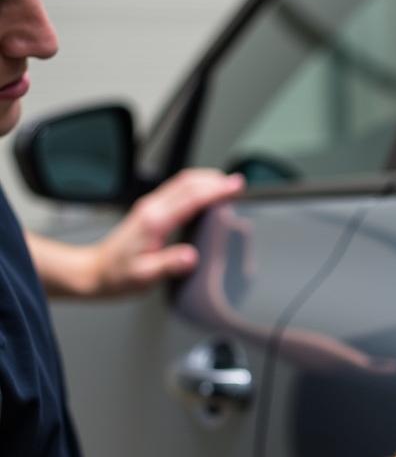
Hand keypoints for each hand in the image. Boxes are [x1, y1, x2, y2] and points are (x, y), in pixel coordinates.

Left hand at [91, 169, 244, 296]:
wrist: (97, 271)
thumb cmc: (119, 275)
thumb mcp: (145, 276)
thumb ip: (169, 265)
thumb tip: (191, 257)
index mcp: (154, 222)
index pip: (190, 198)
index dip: (216, 191)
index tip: (235, 187)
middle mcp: (152, 209)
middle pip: (187, 183)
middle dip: (215, 180)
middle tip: (238, 183)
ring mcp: (150, 207)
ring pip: (182, 183)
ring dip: (206, 180)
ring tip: (227, 184)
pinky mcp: (151, 210)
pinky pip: (177, 190)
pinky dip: (196, 187)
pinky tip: (205, 193)